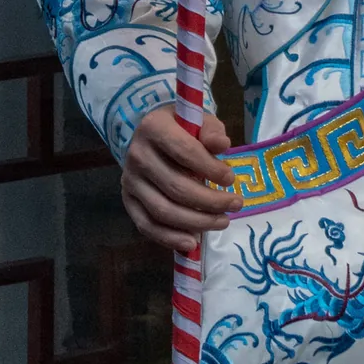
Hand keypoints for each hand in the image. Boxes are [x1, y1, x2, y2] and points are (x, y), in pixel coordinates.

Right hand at [122, 104, 241, 250]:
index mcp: (154, 127)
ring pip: (162, 210)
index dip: (210, 168)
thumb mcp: (198, 121)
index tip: (231, 180)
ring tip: (222, 222)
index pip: (185, 152)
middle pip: (175, 186)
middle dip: (210, 201)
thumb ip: (212, 131)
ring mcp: (130, 181)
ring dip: (196, 222)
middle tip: (235, 205)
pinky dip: (170, 238)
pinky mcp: (128, 201)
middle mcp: (137, 155)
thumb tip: (223, 146)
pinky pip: (147, 226)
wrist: (151, 137)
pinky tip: (193, 243)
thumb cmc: (181, 129)